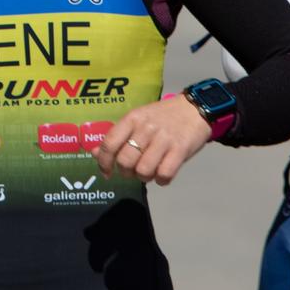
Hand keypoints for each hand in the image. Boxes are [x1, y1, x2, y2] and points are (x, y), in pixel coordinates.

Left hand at [93, 94, 211, 185]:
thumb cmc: (163, 117)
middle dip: (126, 172)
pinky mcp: (181, 149)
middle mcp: (146, 128)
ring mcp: (164, 139)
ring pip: (143, 170)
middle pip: (125, 161)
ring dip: (144, 177)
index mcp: (132, 119)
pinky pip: (164, 174)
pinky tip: (163, 175)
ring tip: (150, 172)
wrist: (195, 108)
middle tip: (133, 171)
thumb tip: (95, 153)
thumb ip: (118, 136)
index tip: (107, 172)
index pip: (109, 143)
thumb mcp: (138, 120)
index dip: (104, 162)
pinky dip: (161, 180)